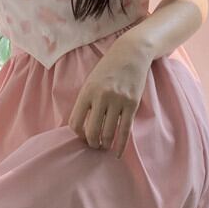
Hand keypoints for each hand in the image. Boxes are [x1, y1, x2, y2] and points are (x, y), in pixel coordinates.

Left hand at [67, 43, 150, 158]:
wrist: (130, 54)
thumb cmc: (108, 68)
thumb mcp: (91, 81)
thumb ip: (86, 101)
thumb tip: (81, 126)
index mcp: (87, 92)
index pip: (76, 122)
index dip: (78, 134)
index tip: (82, 136)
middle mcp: (101, 97)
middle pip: (92, 130)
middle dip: (91, 143)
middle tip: (94, 145)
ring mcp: (118, 101)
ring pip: (108, 132)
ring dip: (105, 144)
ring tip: (104, 147)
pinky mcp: (132, 104)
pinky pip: (125, 130)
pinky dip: (120, 145)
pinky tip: (116, 153)